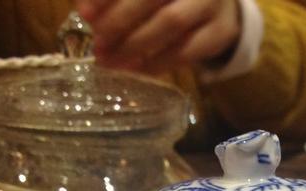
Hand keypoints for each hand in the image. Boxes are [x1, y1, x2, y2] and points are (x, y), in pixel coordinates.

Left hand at [75, 0, 240, 74]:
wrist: (219, 5)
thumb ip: (118, 0)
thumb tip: (85, 12)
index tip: (84, 13)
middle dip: (119, 21)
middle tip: (97, 44)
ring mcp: (212, 3)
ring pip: (172, 23)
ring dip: (136, 44)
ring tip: (110, 61)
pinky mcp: (222, 31)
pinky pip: (187, 50)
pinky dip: (158, 62)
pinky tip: (136, 68)